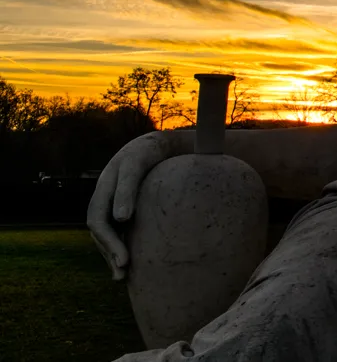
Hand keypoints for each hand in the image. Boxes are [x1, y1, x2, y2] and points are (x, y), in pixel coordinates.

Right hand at [87, 131, 179, 279]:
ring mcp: (111, 204)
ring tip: (123, 276)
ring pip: (106, 234)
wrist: (155, 144)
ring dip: (111, 255)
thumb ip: (127, 188)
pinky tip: (129, 262)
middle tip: (123, 273)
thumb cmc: (147, 152)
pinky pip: (117, 231)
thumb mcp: (137, 164)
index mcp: (103, 189)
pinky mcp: (123, 209)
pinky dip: (120, 246)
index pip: (98, 221)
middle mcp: (104, 199)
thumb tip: (120, 219)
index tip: (124, 260)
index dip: (108, 242)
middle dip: (109, 254)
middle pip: (99, 232)